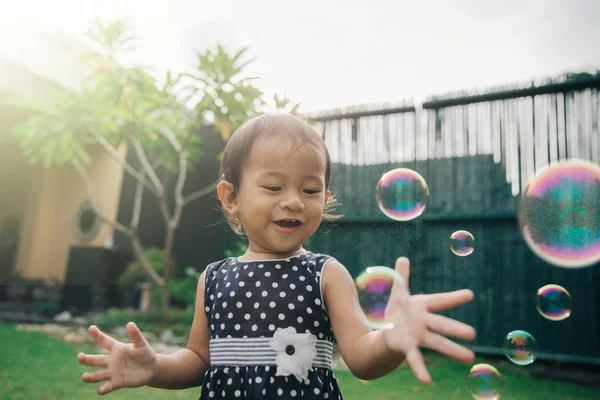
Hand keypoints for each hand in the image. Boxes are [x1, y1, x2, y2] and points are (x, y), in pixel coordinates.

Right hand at [77, 322, 158, 394]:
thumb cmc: (145, 353)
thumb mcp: (141, 344)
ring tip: (84, 377)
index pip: (105, 341)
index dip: (98, 335)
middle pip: (96, 360)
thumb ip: (135, 335)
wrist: (151, 369)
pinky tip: (100, 390)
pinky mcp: (117, 382)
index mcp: (117, 349)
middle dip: (87, 359)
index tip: (91, 328)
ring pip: (98, 375)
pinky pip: (108, 386)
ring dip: (90, 377)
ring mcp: (113, 372)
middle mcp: (112, 360)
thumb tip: (130, 323)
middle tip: (79, 356)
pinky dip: (103, 389)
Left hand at [382, 257, 475, 384]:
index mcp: (421, 306)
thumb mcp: (396, 292)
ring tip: (469, 358)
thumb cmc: (396, 312)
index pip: (439, 300)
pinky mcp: (408, 348)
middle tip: (473, 333)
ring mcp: (418, 336)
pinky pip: (415, 360)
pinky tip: (427, 381)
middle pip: (441, 324)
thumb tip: (402, 258)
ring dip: (452, 350)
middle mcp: (423, 322)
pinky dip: (421, 370)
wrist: (385, 332)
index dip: (453, 298)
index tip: (469, 294)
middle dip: (456, 328)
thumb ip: (400, 276)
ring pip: (436, 342)